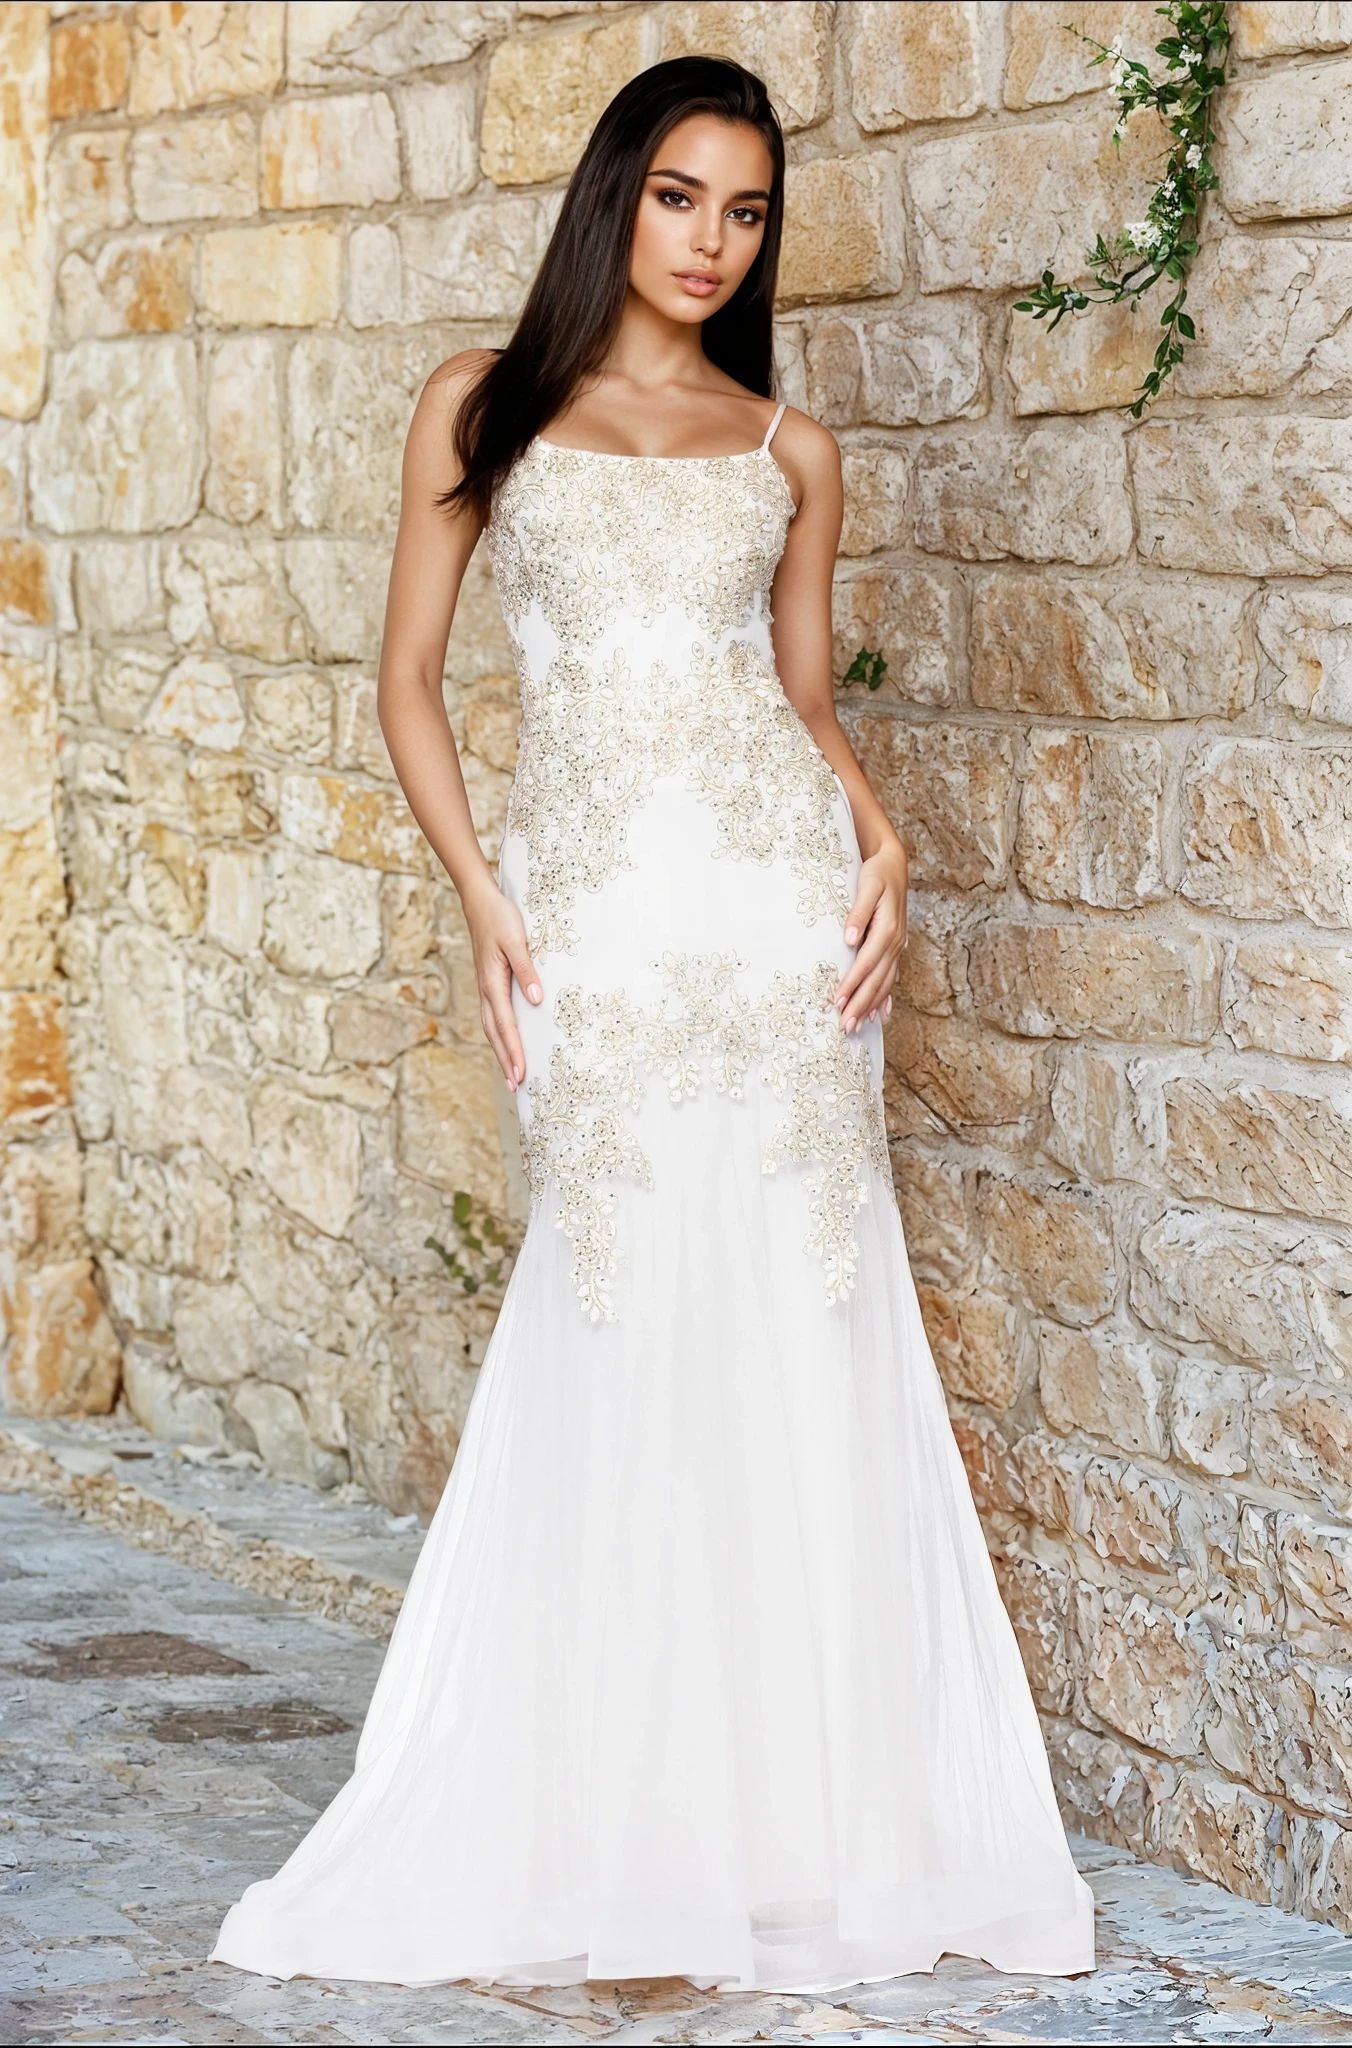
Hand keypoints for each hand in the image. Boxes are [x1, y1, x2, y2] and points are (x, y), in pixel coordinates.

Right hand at [466, 883, 541, 1091]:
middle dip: (506, 1061)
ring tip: (512, 1075)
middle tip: (517, 1088)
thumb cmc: (500, 918)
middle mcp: (486, 991)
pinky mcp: (489, 984)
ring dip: (501, 1052)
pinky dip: (499, 1036)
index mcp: (493, 983)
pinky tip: (506, 1043)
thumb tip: (536, 999)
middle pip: (495, 1034)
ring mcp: (485, 988)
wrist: (480, 901)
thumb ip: (526, 969)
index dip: (514, 1051)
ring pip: (491, 1028)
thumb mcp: (516, 940)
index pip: (505, 1025)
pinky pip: (492, 1017)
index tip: (521, 1074)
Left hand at [835, 844, 907, 1033]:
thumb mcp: (867, 886)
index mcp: (887, 929)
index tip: (837, 1002)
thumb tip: (850, 938)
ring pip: (885, 982)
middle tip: (845, 1027)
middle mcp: (895, 942)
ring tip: (858, 1026)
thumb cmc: (877, 873)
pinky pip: (891, 977)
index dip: (852, 984)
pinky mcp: (895, 948)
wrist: (895, 865)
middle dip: (861, 1005)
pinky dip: (885, 997)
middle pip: (877, 980)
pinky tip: (880, 1014)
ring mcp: (897, 947)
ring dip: (871, 1006)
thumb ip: (859, 912)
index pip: (866, 963)